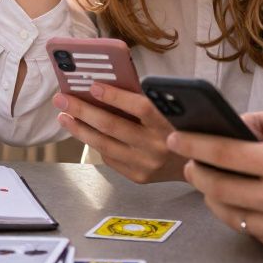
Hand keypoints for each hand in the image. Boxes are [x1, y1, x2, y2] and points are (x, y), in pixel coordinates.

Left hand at [53, 82, 186, 182]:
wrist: (200, 165)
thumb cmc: (181, 127)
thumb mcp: (172, 109)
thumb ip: (146, 99)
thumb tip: (106, 86)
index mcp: (169, 123)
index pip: (139, 107)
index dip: (115, 96)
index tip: (93, 85)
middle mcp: (157, 145)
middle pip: (112, 126)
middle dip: (82, 110)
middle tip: (62, 98)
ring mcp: (146, 164)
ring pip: (104, 144)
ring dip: (80, 129)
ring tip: (64, 116)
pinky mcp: (139, 177)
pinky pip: (110, 158)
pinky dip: (96, 143)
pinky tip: (84, 132)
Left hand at [167, 98, 262, 262]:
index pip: (224, 151)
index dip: (195, 142)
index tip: (177, 136)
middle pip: (216, 185)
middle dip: (197, 169)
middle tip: (191, 159)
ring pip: (228, 212)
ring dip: (213, 195)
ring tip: (212, 180)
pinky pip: (252, 233)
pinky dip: (240, 215)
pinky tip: (243, 203)